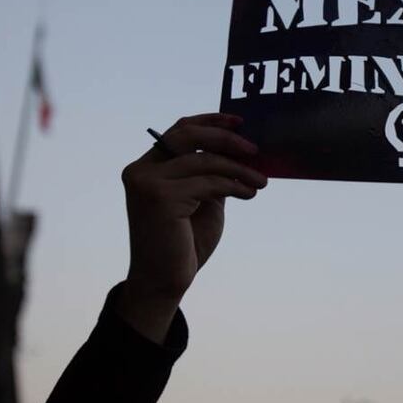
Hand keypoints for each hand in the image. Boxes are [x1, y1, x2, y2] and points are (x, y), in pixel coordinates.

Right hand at [115, 113, 266, 342]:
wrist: (165, 282)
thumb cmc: (184, 243)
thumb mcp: (203, 200)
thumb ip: (213, 173)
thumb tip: (245, 150)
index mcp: (148, 167)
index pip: (179, 130)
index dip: (210, 120)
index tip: (240, 121)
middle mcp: (141, 170)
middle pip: (188, 135)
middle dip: (226, 138)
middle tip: (255, 150)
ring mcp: (147, 183)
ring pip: (204, 159)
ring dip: (239, 168)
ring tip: (261, 181)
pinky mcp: (160, 198)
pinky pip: (209, 182)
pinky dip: (235, 185)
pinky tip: (250, 193)